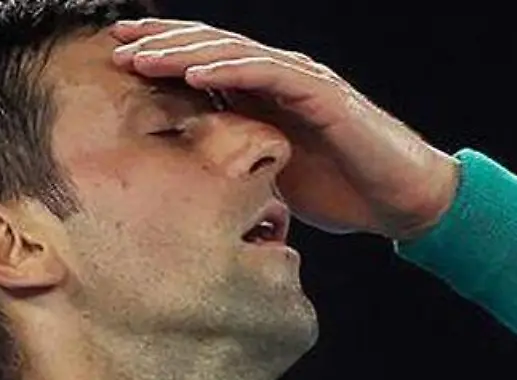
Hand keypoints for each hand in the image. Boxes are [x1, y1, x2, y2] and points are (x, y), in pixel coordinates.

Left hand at [111, 19, 458, 239]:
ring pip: (233, 54)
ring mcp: (302, 81)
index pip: (207, 65)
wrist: (401, 199)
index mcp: (267, 95)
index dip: (164, 57)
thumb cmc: (343, 190)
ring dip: (184, 52)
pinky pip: (268, 75)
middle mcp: (281, 78)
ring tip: (141, 55)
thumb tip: (192, 173)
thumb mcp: (273, 174)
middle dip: (162, 43)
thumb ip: (239, 159)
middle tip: (115, 43)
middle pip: (212, 48)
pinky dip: (229, 71)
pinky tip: (194, 73)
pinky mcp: (322, 95)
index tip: (118, 58)